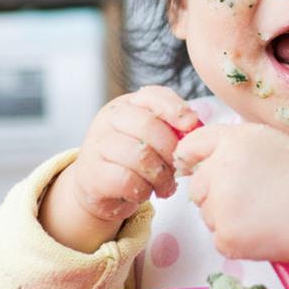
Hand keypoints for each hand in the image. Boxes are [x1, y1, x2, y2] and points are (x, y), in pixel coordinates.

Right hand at [39, 86, 199, 252]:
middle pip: (148, 126)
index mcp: (127, 105)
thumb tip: (196, 126)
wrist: (97, 185)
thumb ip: (172, 127)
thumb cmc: (132, 158)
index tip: (191, 124)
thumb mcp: (151, 136)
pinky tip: (144, 192)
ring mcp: (97, 144)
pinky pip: (127, 180)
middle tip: (179, 168)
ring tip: (164, 185)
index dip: (175, 109)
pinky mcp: (92, 173)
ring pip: (139, 156)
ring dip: (161, 176)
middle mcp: (109, 119)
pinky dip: (143, 190)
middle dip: (171, 151)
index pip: (152, 96)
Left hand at [175, 124, 288, 284]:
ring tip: (264, 214)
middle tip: (252, 199)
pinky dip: (238, 241)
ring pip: (208, 215)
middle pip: (197, 187)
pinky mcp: (226, 235)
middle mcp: (221, 169)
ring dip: (228, 219)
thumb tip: (197, 162)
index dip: (190, 159)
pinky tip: (264, 231)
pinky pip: (220, 240)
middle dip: (215, 195)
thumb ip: (234, 147)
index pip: (191, 146)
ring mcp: (221, 204)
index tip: (193, 168)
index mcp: (233, 141)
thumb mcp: (271, 144)